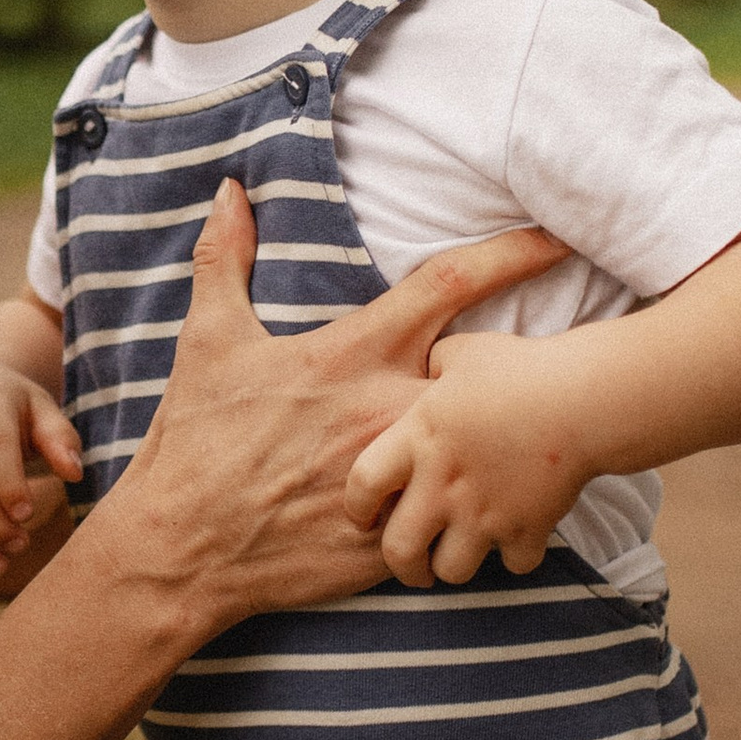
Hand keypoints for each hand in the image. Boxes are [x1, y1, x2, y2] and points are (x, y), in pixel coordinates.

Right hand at [96, 185, 568, 639]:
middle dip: (516, 363)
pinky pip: (453, 518)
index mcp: (353, 353)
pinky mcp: (397, 537)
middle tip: (549, 359)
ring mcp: (400, 475)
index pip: (449, 284)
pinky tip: (478, 508)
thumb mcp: (207, 340)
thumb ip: (225, 259)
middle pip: (488, 367)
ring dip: (498, 439)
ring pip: (482, 448)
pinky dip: (466, 507)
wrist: (183, 548)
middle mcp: (387, 409)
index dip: (512, 254)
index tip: (557, 238)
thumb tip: (229, 191)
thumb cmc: (195, 441)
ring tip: (520, 443)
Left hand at [344, 331, 589, 584]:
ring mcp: (485, 514)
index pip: (362, 487)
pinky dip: (517, 556)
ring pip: (453, 571)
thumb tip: (430, 368)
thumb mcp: (464, 353)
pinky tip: (519, 537)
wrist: (584, 398)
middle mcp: (443, 486)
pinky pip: (515, 564)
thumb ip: (436, 366)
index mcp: (418, 440)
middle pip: (400, 552)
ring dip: (456, 565)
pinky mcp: (528, 530)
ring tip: (463, 552)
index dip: (357, 506)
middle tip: (413, 565)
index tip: (366, 515)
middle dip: (403, 567)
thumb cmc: (522, 368)